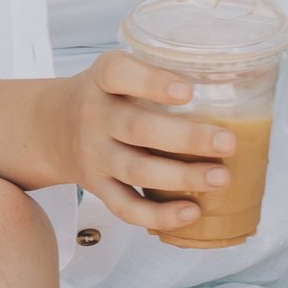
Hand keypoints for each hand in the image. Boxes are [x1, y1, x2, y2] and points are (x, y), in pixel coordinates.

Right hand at [57, 51, 240, 234]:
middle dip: (185, 138)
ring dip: (181, 177)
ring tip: (221, 178)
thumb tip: (238, 84)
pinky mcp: (98, 187)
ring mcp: (94, 155)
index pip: (119, 74)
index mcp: (102, 79)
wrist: (49, 128)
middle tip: (227, 142)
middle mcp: (94, 116)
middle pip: (136, 128)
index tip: (187, 91)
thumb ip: (159, 73)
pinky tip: (191, 213)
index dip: (151, 82)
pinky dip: (158, 215)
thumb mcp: (117, 71)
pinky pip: (126, 207)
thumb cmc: (106, 96)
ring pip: (136, 169)